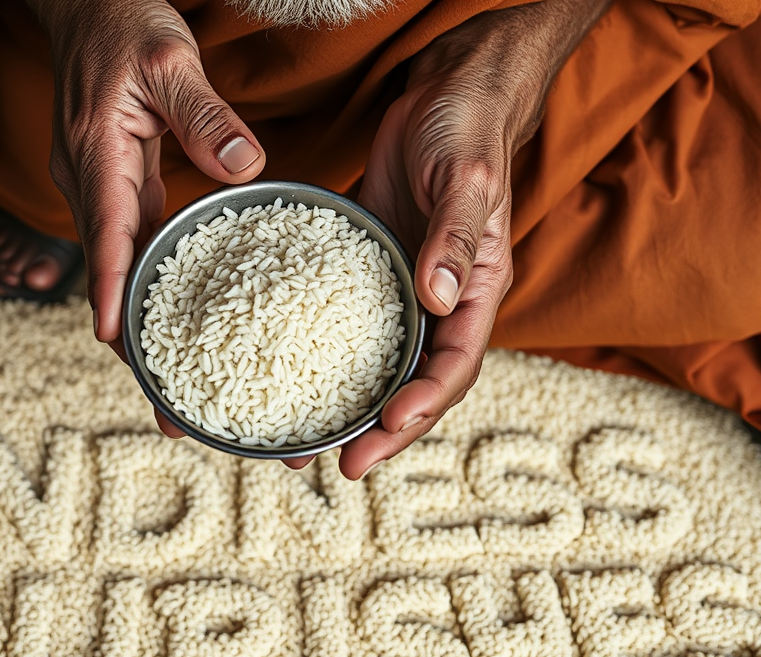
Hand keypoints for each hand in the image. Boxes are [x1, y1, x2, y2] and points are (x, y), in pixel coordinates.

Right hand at [31, 0, 266, 356]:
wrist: (88, 5)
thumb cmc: (123, 22)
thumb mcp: (170, 58)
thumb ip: (205, 114)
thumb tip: (245, 168)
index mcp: (96, 151)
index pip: (105, 229)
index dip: (110, 287)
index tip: (113, 339)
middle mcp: (87, 177)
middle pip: (106, 266)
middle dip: (126, 334)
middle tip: (158, 396)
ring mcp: (96, 183)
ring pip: (115, 259)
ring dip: (135, 315)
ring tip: (167, 377)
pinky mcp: (112, 183)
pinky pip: (128, 239)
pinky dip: (145, 278)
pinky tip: (171, 311)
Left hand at [309, 0, 610, 479]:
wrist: (447, 86)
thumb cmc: (467, 125)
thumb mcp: (464, 177)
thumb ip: (452, 236)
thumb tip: (436, 299)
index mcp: (476, 288)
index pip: (456, 364)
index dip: (425, 403)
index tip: (385, 428)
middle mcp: (442, 301)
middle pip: (416, 382)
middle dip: (382, 429)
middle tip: (339, 466)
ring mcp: (405, 288)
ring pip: (379, 364)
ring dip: (347, 406)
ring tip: (303, 444)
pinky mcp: (371, 269)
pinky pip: (347, 325)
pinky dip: (321, 355)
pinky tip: (284, 377)